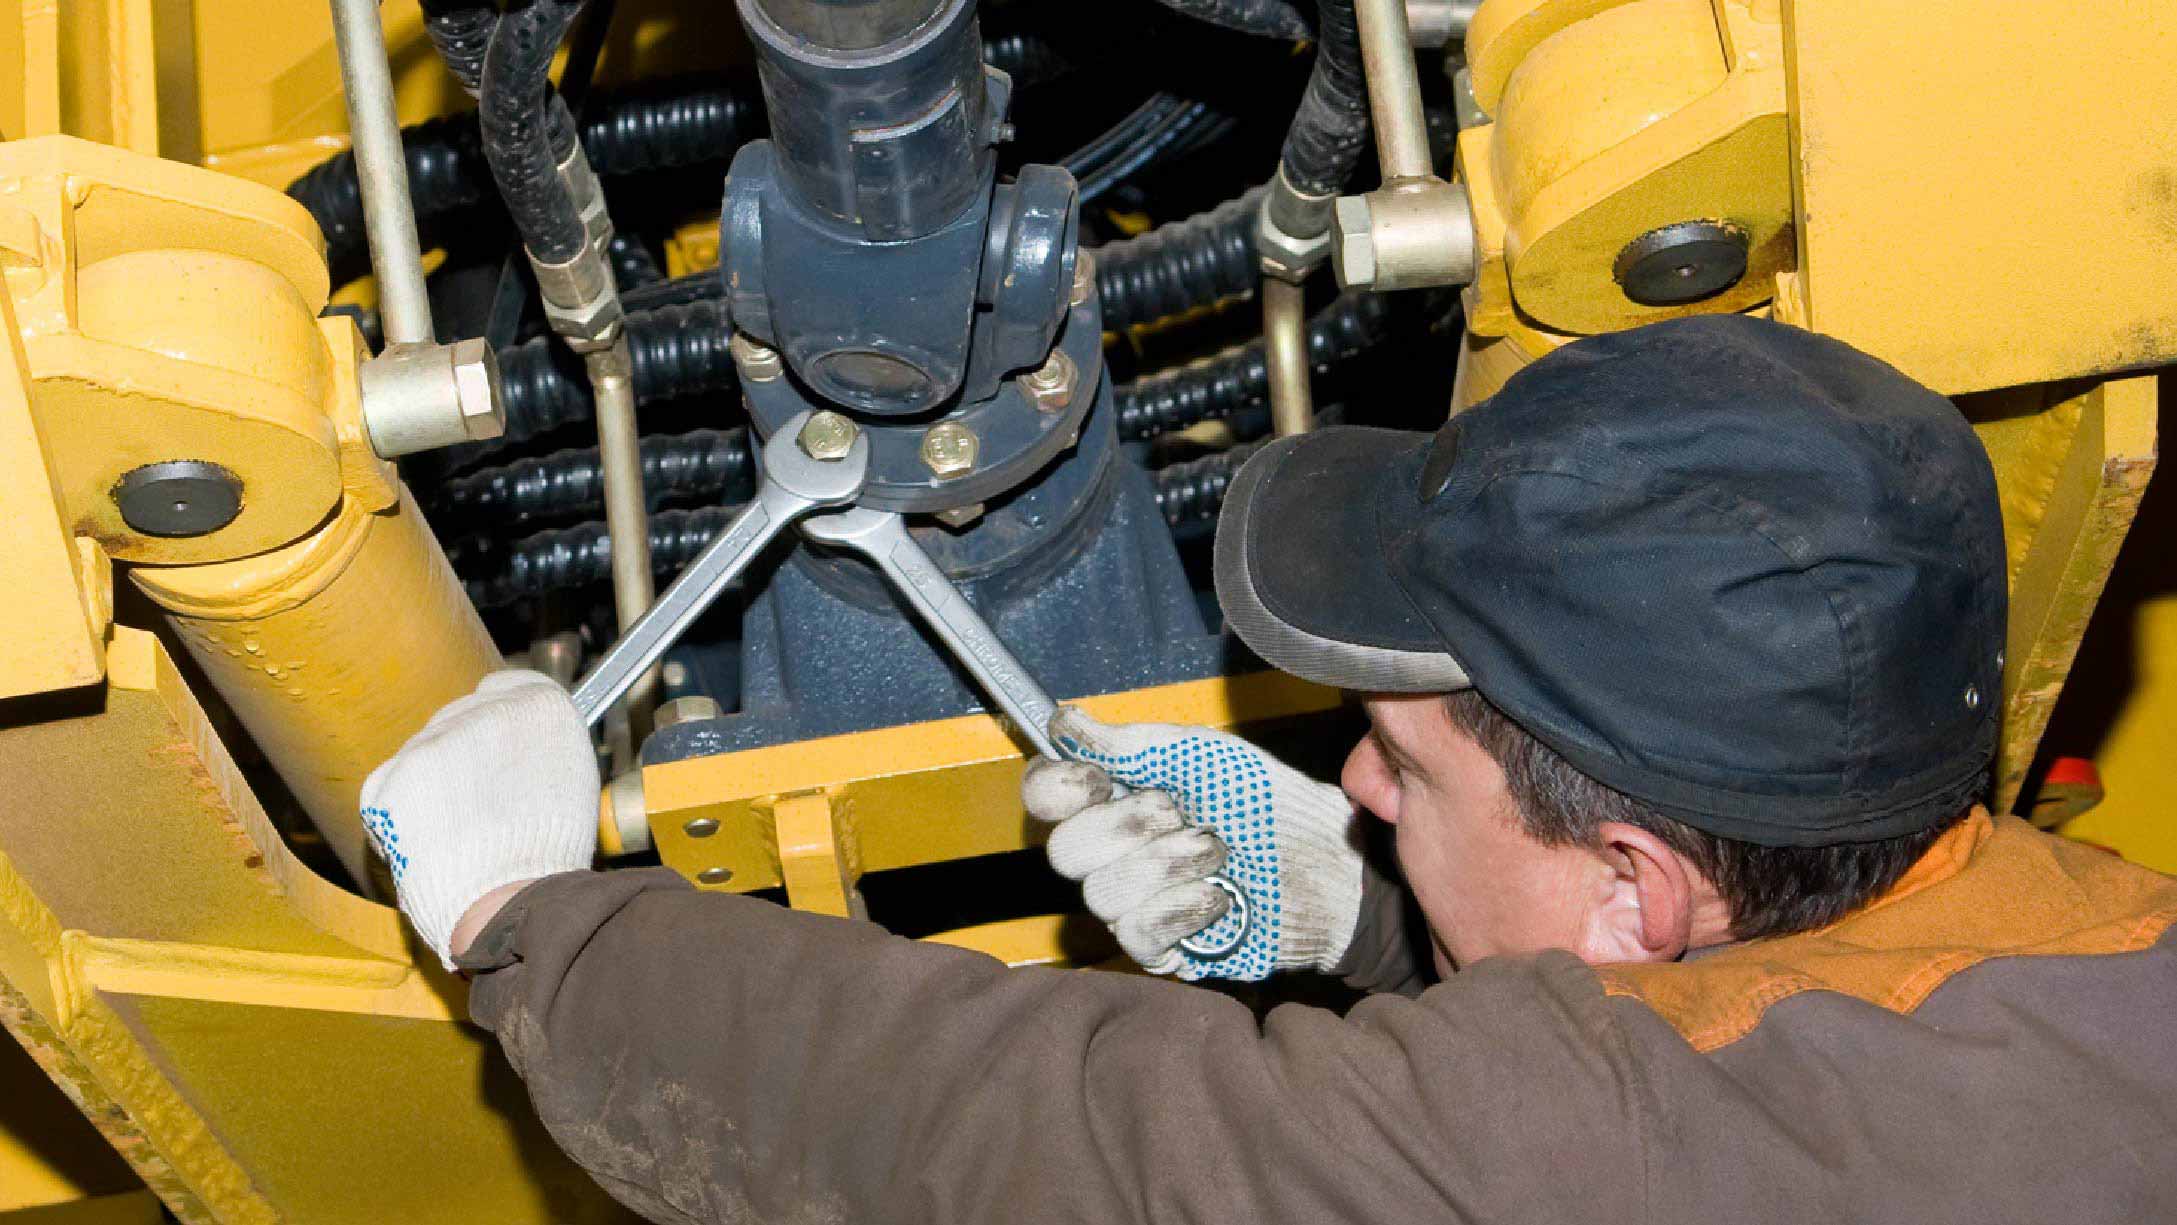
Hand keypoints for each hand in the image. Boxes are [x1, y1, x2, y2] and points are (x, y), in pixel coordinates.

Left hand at [360, 671, 599, 967]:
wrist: (507, 900)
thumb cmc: (549, 852)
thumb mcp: (574, 780)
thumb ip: (542, 743)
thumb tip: (519, 740)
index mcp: (540, 705)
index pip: (510, 685)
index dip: (504, 720)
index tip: (503, 744)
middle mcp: (484, 709)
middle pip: (462, 715)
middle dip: (467, 751)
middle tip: (485, 801)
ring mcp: (431, 741)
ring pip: (425, 749)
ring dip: (436, 781)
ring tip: (461, 830)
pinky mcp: (390, 777)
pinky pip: (389, 782)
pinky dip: (401, 809)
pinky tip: (429, 839)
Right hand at [1022, 708, 1362, 981]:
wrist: (1319, 859)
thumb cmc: (1259, 801)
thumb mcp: (1194, 755)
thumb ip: (1126, 742)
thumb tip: (1061, 720)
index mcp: (1111, 799)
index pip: (1042, 796)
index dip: (1060, 787)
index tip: (1102, 778)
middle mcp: (1110, 853)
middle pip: (1063, 850)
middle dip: (1130, 826)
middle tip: (1181, 812)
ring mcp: (1131, 904)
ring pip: (1102, 893)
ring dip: (1171, 863)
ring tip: (1218, 852)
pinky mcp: (1158, 948)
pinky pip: (1136, 932)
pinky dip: (1184, 906)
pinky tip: (1221, 895)